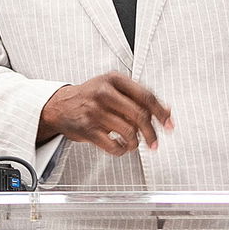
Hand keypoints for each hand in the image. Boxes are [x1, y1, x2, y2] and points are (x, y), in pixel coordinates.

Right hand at [37, 73, 173, 155]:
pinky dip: (122, 150)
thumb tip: (167, 111)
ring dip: (136, 143)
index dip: (161, 112)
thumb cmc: (90, 97)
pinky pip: (113, 145)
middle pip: (140, 115)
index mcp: (114, 79)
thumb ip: (138, 97)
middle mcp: (104, 93)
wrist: (59, 105)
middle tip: (155, 143)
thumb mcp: (114, 88)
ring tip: (134, 144)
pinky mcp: (87, 129)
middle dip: (152, 133)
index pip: (146, 96)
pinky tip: (121, 147)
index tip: (169, 125)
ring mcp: (94, 111)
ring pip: (129, 131)